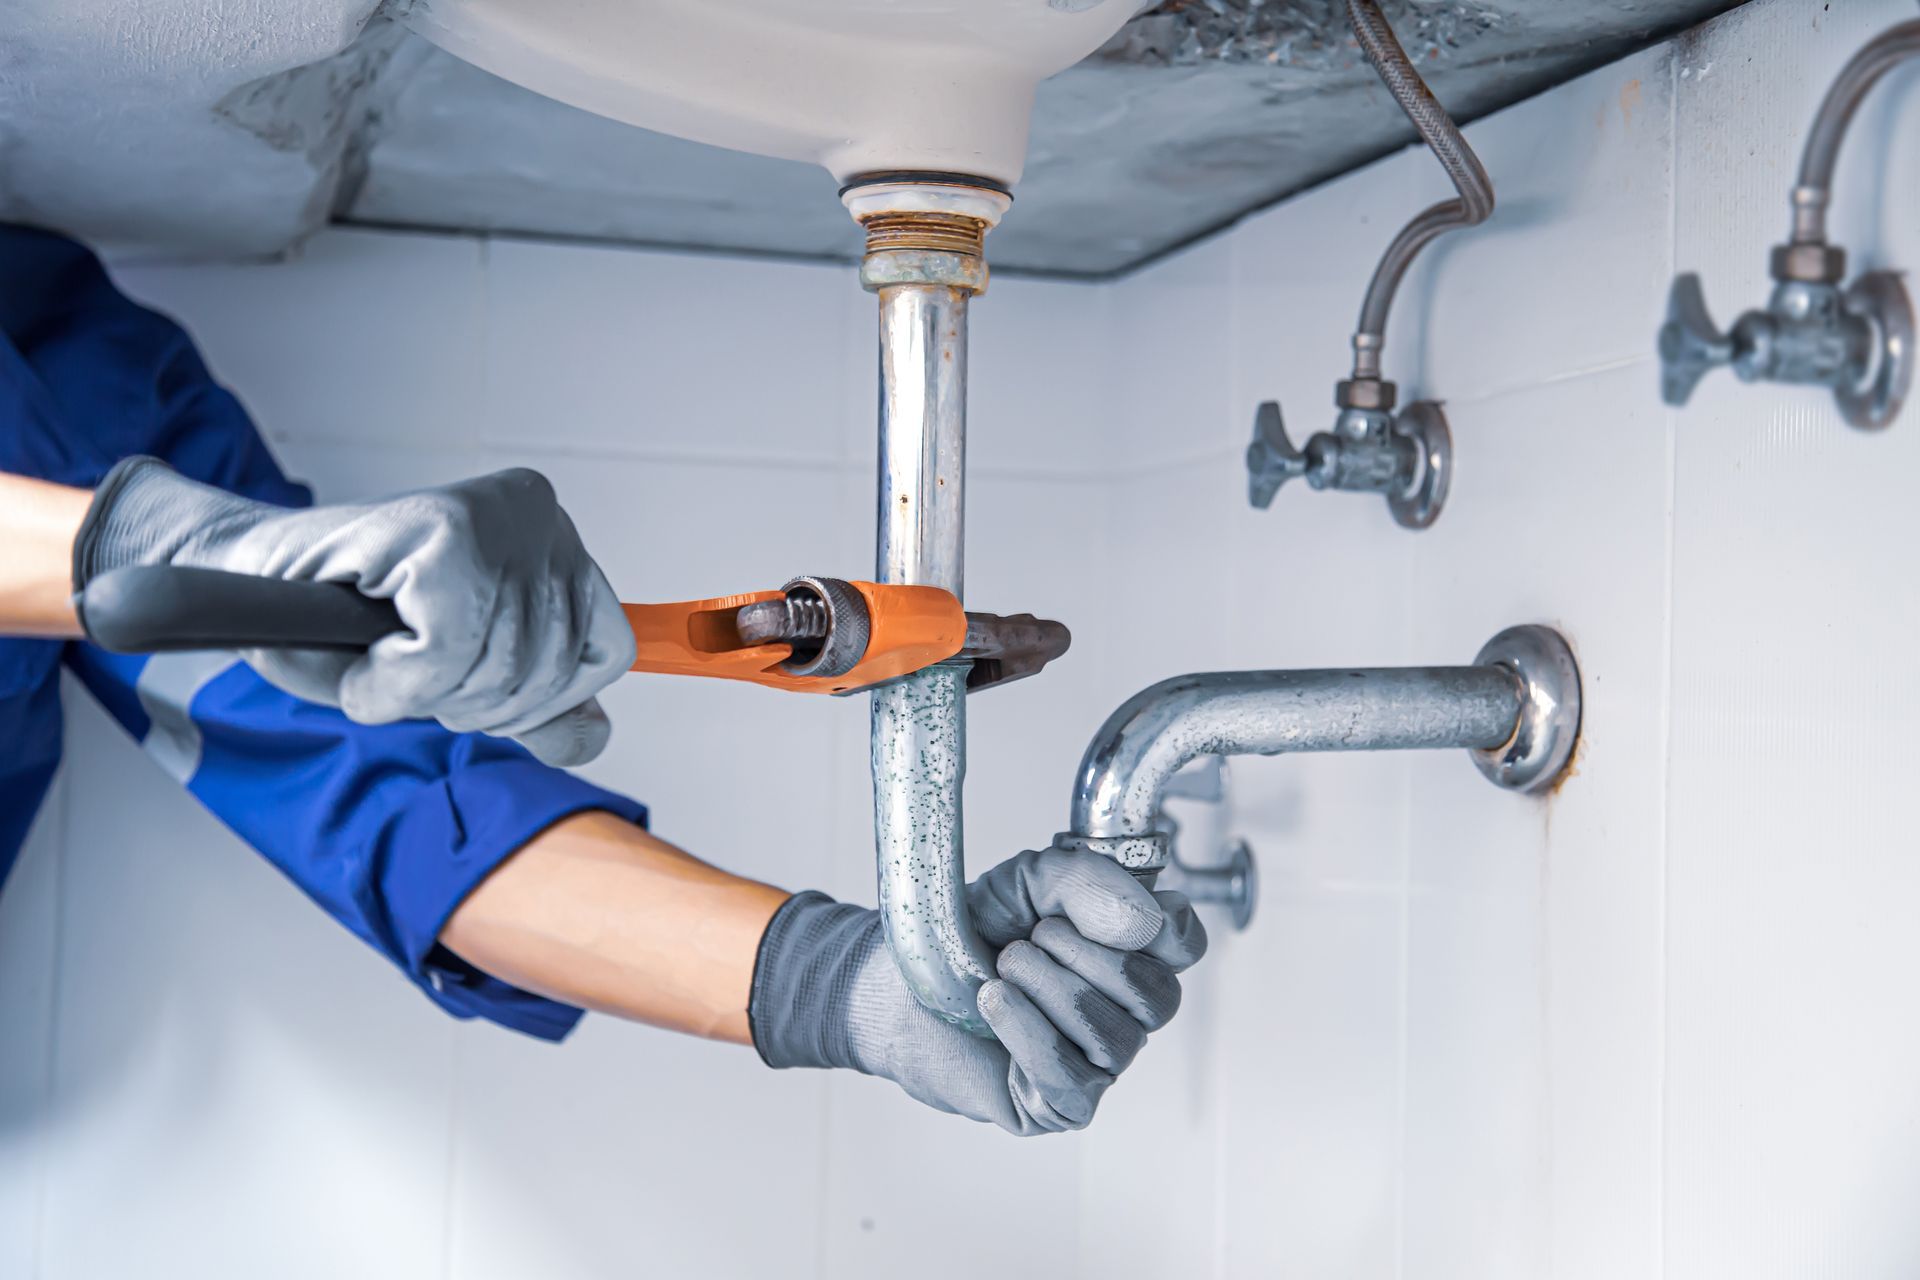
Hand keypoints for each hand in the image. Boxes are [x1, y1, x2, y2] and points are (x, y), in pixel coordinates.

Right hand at [72, 457, 634, 765]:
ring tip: (382, 657)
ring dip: (423, 696)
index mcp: (555, 538)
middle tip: (408, 670)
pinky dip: (391, 686)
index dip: (534, 696)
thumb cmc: (346, 624)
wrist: (242, 579)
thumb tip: (593, 733)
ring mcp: (491, 514)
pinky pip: (442, 657)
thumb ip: (536, 705)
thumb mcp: (462, 676)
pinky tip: (363, 657)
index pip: (606, 652)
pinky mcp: (437, 529)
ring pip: (498, 669)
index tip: (466, 680)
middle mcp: (537, 511)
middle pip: (551, 669)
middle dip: (470, 701)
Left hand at [748, 846, 1207, 1134]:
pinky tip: (994, 1004)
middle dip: (1086, 958)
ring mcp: (1098, 1063)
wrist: (896, 984)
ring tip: (1003, 969)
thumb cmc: (966, 935)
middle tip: (1029, 940)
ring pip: (1114, 1035)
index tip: (1114, 912)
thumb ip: (1086, 879)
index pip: (1185, 945)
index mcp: (1128, 952)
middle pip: (1157, 994)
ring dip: (1048, 990)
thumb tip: (1143, 917)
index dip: (1163, 928)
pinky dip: (1027, 1031)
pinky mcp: (1061, 1106)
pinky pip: (1071, 1077)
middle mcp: (1124, 1011)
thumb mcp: (1027, 882)